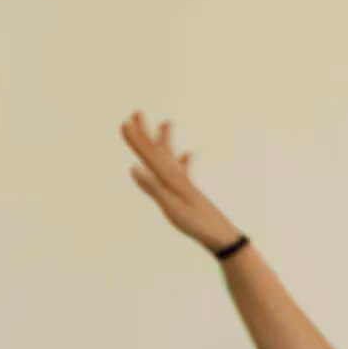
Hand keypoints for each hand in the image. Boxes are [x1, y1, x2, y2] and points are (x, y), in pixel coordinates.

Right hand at [122, 113, 242, 254]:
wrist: (223, 236)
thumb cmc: (197, 224)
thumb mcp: (171, 207)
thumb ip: (153, 187)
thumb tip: (134, 167)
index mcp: (172, 179)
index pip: (149, 155)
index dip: (135, 140)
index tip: (124, 122)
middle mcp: (178, 177)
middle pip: (158, 150)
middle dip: (146, 132)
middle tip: (137, 112)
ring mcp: (185, 183)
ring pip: (171, 156)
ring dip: (165, 140)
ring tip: (167, 121)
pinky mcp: (191, 192)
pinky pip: (185, 171)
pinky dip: (184, 160)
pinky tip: (188, 154)